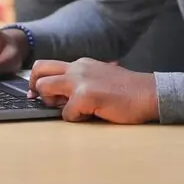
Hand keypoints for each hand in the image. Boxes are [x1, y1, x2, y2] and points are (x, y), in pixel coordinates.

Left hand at [27, 58, 159, 123]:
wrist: (149, 93)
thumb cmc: (128, 91)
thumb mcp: (101, 78)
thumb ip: (82, 83)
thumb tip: (62, 98)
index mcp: (81, 64)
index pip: (49, 66)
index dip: (40, 81)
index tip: (39, 94)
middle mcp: (77, 68)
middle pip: (39, 70)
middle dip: (35, 87)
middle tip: (44, 101)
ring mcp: (80, 80)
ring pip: (44, 87)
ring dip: (52, 102)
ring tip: (72, 109)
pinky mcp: (86, 95)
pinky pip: (66, 113)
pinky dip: (75, 118)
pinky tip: (92, 115)